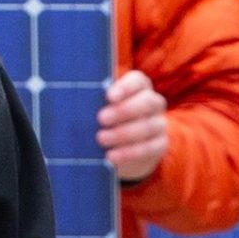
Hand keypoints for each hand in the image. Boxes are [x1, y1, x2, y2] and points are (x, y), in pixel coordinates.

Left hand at [99, 69, 168, 183]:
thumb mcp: (99, 107)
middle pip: (148, 101)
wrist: (121, 147)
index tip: (108, 97)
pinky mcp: (161, 144)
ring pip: (149, 126)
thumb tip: (77, 100)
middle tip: (100, 119)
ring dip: (123, 133)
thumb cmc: (105, 118)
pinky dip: (129, 153)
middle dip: (124, 110)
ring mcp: (159, 123)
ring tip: (101, 139)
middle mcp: (153, 102)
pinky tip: (112, 156)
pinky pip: (150, 148)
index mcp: (138, 86)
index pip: (138, 81)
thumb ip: (93, 101)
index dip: (125, 87)